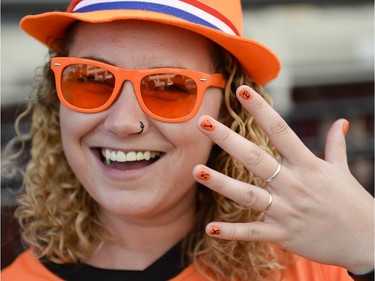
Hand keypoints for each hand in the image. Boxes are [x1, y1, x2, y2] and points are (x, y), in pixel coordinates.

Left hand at [193, 85, 373, 273]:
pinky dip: (232, 231)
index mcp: (308, 165)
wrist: (368, 242)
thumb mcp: (342, 171)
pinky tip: (210, 228)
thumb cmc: (352, 203)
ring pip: (249, 195)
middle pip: (256, 158)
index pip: (280, 130)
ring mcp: (288, 210)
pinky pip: (254, 232)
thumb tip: (342, 122)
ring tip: (196, 171)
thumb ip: (336, 145)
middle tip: (203, 123)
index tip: (241, 90)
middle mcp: (294, 184)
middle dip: (228, 140)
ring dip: (221, 183)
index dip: (260, 110)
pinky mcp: (284, 235)